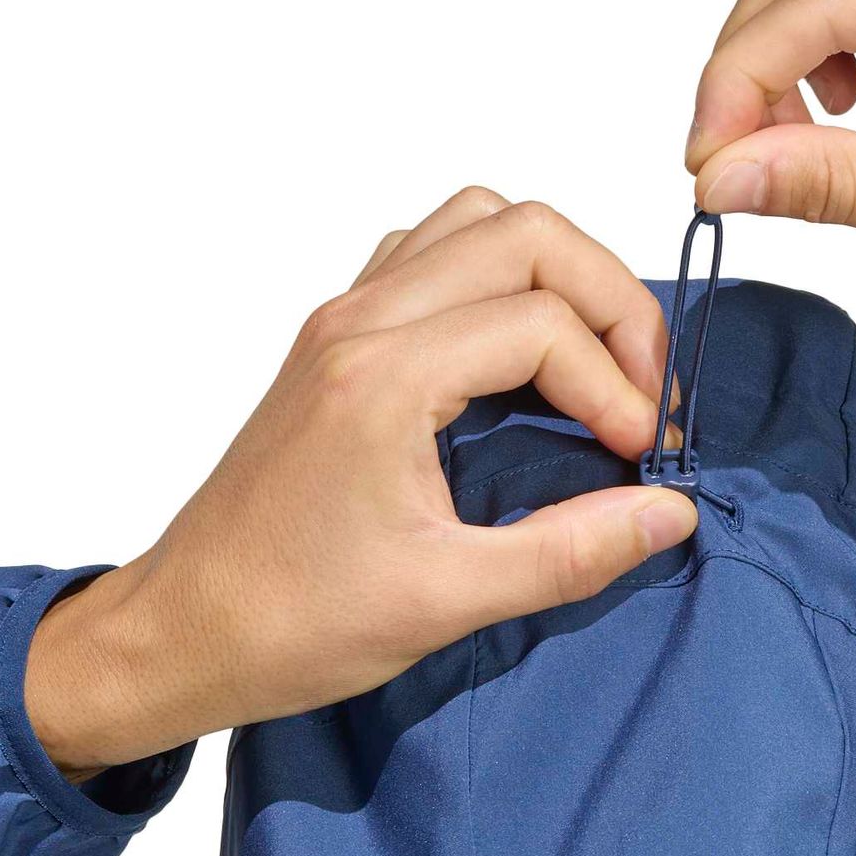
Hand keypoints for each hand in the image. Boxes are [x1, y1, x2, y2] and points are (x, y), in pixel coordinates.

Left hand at [26, 189, 696, 780]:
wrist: (186, 632)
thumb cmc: (292, 623)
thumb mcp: (449, 602)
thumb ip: (571, 552)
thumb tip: (669, 514)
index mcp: (381, 375)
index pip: (543, 323)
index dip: (619, 387)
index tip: (644, 466)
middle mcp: (359, 322)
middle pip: (524, 232)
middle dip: (610, 304)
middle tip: (643, 397)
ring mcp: (342, 322)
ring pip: (477, 224)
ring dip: (556, 279)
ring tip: (595, 369)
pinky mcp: (335, 342)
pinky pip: (430, 257)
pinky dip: (496, 283)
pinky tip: (520, 366)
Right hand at [685, 0, 855, 370]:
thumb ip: (829, 183)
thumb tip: (719, 178)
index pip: (808, 2)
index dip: (734, 85)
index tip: (704, 171)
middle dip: (742, 67)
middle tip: (724, 168)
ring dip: (776, 66)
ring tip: (780, 156)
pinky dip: (820, 66)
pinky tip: (835, 126)